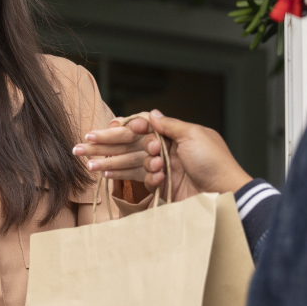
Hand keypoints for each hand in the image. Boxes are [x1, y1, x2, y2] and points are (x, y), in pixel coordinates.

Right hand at [75, 112, 251, 200]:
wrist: (225, 192)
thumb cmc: (214, 161)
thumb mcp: (194, 135)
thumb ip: (170, 125)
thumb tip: (151, 113)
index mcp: (175, 134)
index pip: (140, 129)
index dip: (120, 130)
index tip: (102, 131)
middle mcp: (167, 150)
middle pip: (131, 146)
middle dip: (106, 146)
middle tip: (81, 147)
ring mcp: (165, 169)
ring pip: (131, 163)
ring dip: (110, 163)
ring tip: (89, 165)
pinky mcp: (165, 187)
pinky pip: (142, 180)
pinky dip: (127, 177)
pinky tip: (108, 175)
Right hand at [146, 112, 250, 198]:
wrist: (222, 192)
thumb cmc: (213, 161)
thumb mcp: (193, 135)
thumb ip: (170, 125)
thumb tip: (153, 114)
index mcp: (184, 136)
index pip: (158, 127)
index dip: (144, 126)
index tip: (134, 126)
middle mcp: (176, 152)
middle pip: (149, 144)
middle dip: (148, 145)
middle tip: (155, 149)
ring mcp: (171, 170)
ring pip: (147, 162)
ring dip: (149, 162)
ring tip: (159, 165)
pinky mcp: (167, 187)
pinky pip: (150, 181)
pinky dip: (152, 178)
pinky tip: (161, 178)